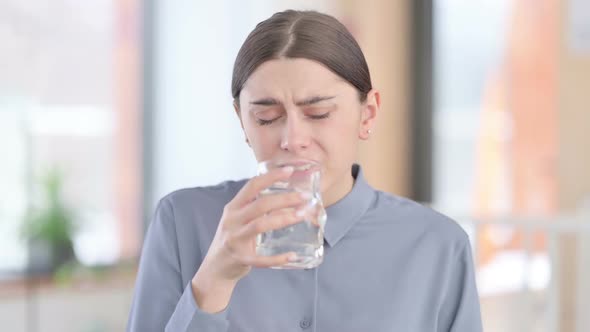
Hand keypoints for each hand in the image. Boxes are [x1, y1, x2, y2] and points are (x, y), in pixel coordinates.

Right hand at [197, 165, 305, 281]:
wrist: (215, 268)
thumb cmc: (233, 239)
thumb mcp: (241, 219)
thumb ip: (259, 209)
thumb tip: (290, 201)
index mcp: (233, 207)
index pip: (252, 186)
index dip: (271, 177)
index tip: (289, 171)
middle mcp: (232, 220)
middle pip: (260, 204)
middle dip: (285, 199)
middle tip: (305, 197)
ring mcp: (235, 239)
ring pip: (260, 225)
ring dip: (284, 219)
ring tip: (302, 215)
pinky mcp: (240, 258)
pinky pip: (261, 259)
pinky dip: (277, 258)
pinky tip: (292, 256)